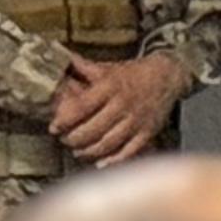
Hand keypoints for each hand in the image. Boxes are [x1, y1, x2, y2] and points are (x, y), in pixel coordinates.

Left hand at [47, 51, 185, 164]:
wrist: (167, 76)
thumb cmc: (133, 73)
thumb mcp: (108, 68)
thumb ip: (82, 67)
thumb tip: (59, 57)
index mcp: (110, 87)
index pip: (82, 107)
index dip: (65, 120)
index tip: (54, 127)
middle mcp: (123, 105)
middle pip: (92, 129)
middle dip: (74, 139)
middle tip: (64, 140)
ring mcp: (136, 121)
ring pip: (108, 143)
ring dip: (89, 151)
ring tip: (77, 151)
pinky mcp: (147, 132)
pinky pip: (129, 151)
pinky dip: (113, 160)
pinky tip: (101, 163)